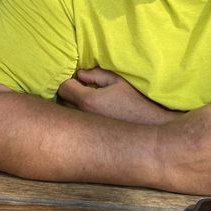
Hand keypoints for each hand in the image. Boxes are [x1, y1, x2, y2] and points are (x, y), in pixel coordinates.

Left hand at [58, 68, 175, 124]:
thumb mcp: (117, 81)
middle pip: (62, 101)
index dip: (69, 80)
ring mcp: (85, 128)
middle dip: (68, 92)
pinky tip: (92, 112)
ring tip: (86, 100)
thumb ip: (96, 74)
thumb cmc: (134, 101)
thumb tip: (80, 74)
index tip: (78, 78)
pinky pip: (76, 123)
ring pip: (67, 113)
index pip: (63, 87)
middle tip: (81, 87)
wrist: (148, 126)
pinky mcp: (89, 135)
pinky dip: (78, 116)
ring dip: (72, 104)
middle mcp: (83, 116)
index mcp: (88, 100)